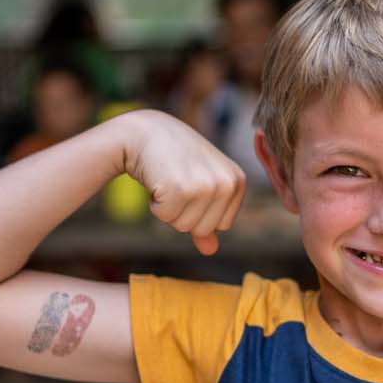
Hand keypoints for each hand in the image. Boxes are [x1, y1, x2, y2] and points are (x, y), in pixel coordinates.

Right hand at [118, 110, 245, 254]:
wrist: (144, 132)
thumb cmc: (174, 157)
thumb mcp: (200, 182)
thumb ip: (209, 216)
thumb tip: (211, 251)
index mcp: (237, 181)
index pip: (223, 225)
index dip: (200, 211)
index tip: (191, 184)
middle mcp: (226, 183)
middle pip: (203, 229)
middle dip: (183, 212)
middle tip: (176, 181)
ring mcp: (205, 186)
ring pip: (183, 226)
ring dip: (169, 208)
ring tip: (168, 179)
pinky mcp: (180, 189)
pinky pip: (165, 217)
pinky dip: (155, 204)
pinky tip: (157, 180)